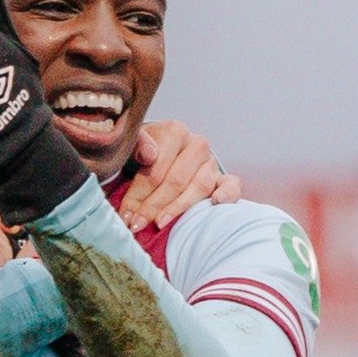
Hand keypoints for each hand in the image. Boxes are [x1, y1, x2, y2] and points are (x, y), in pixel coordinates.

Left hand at [117, 121, 238, 228]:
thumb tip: (149, 156)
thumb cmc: (142, 151)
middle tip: (136, 224)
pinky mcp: (222, 177)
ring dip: (178, 208)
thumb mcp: (132, 145)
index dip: (138, 194)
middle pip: (176, 181)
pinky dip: (228, 194)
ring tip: (159, 223)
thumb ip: (136, 145)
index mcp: (174, 131)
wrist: (159, 150)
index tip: (125, 214)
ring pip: (199, 187)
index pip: (156, 168)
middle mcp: (197, 144)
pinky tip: (216, 202)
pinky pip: (232, 185)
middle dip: (153, 206)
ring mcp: (211, 162)